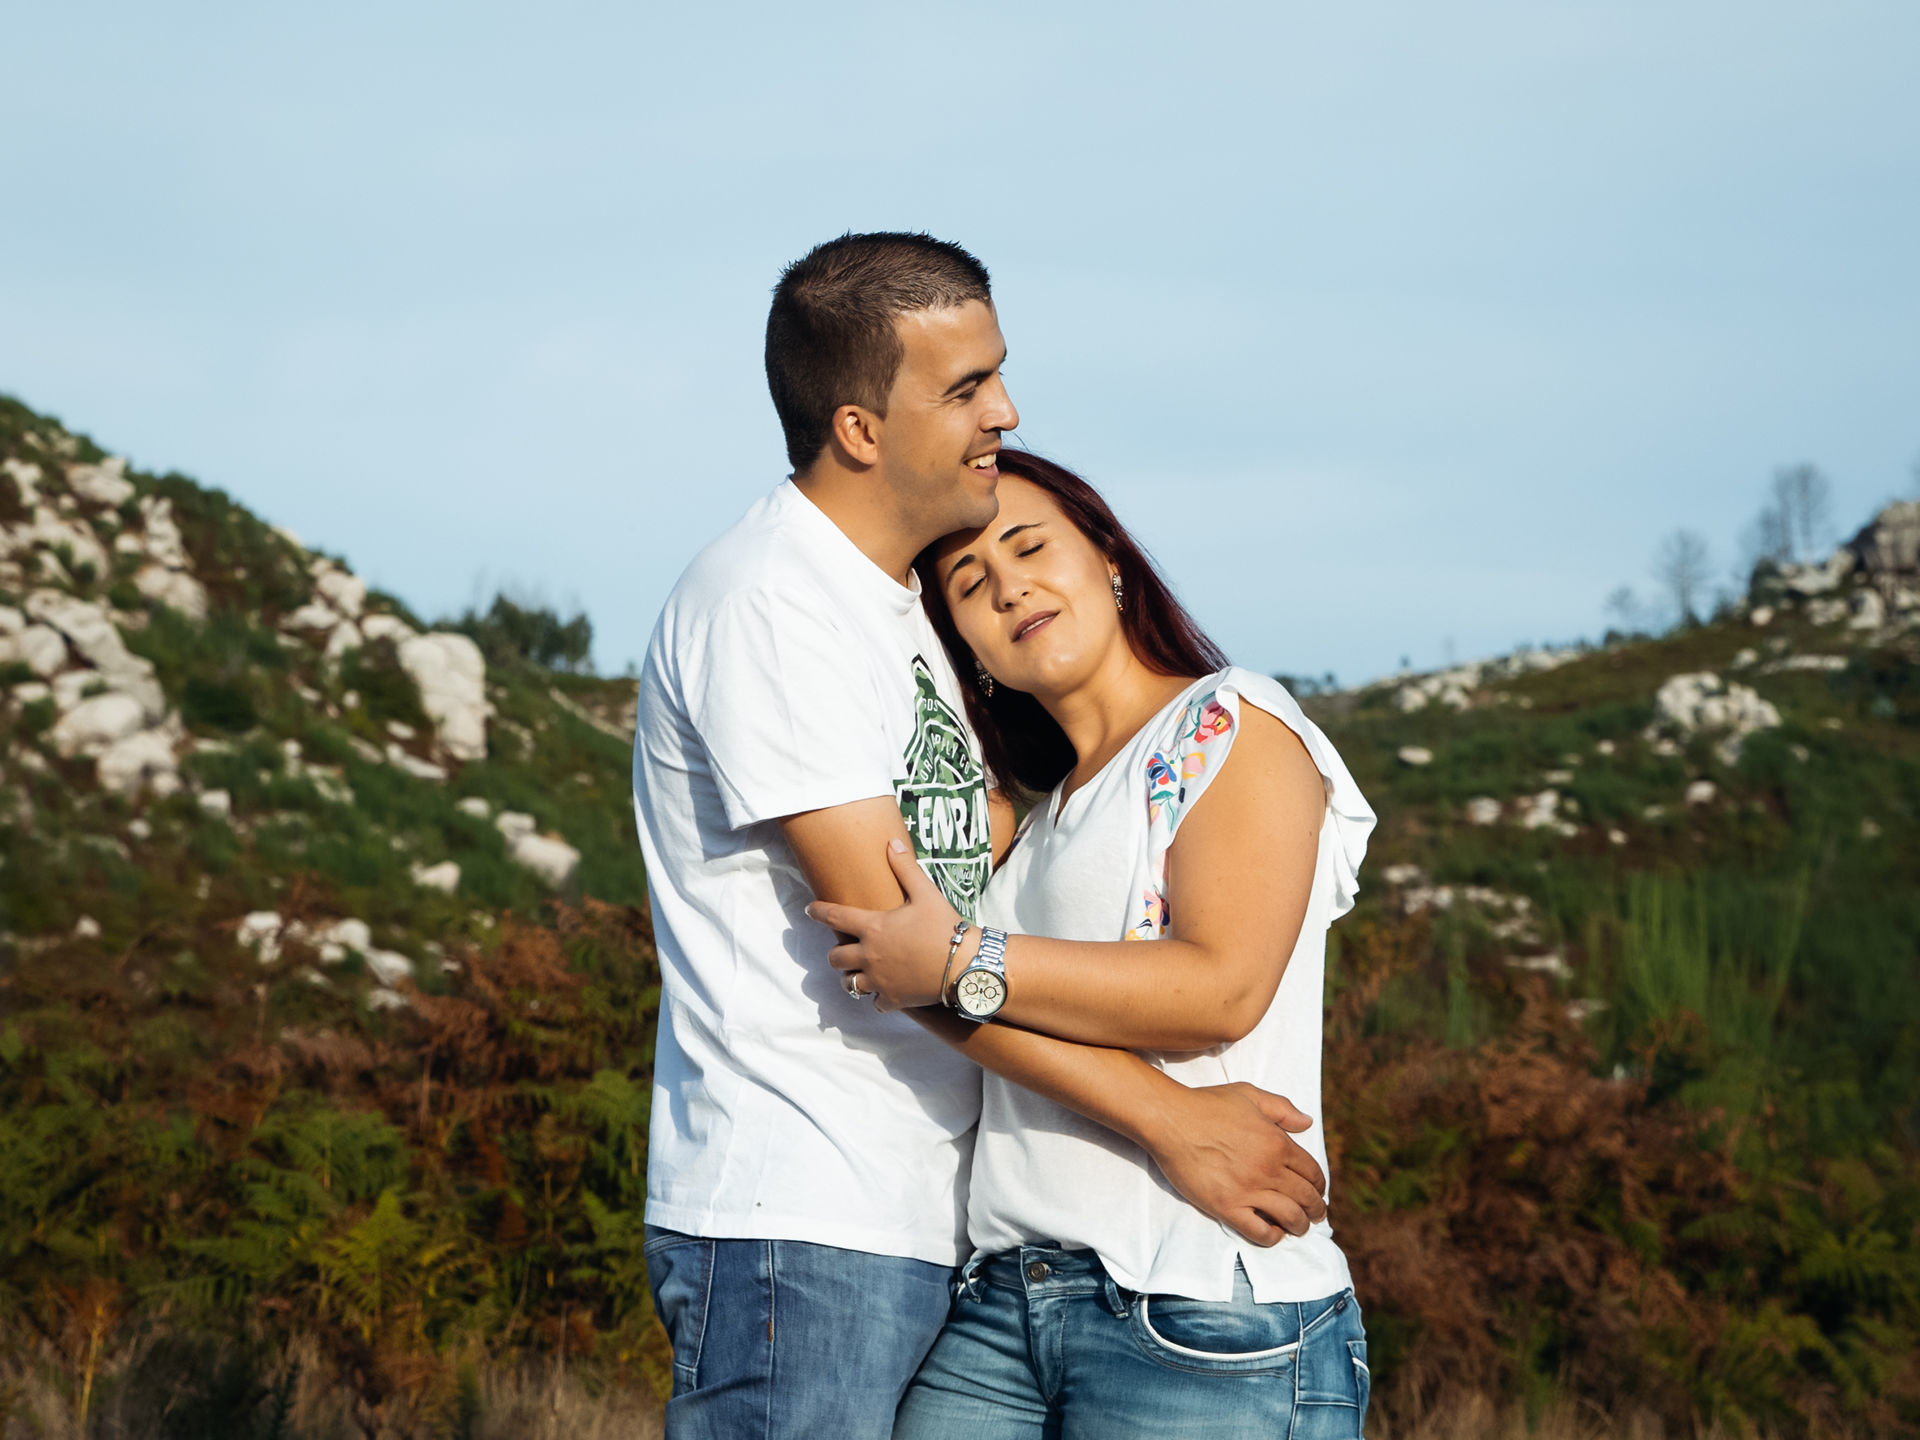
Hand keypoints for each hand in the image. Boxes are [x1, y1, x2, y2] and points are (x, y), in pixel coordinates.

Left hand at [806, 839, 962, 1011]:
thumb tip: (891, 843)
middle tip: (845, 948)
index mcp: (874, 927)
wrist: (966, 964)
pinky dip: (877, 998)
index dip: (818, 911)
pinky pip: (874, 1003)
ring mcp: (880, 980)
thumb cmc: (945, 926)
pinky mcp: (893, 999)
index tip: (809, 910)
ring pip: (849, 984)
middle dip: (837, 953)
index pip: (834, 917)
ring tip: (859, 973)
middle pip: (835, 957)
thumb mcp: (926, 893)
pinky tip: (884, 992)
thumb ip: (906, 869)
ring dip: (851, 977)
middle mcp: (870, 955)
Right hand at [1139, 1083, 1328, 1245]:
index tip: (1317, 1191)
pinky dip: (1272, 1237)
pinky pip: (1259, 1231)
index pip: (1312, 1172)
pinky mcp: (1227, 1206)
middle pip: (1306, 1197)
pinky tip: (1273, 1233)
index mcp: (1277, 1142)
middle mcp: (1268, 1169)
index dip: (1319, 1185)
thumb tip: (1307, 1123)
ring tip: (1299, 1227)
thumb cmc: (1208, 1104)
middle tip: (1316, 1215)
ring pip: (1289, 1217)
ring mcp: (1248, 1190)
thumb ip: (1282, 1108)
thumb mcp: (1249, 1095)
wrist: (1171, 1120)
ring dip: (1300, 1226)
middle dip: (1316, 1209)